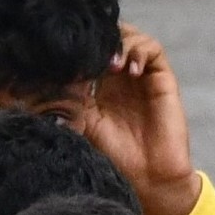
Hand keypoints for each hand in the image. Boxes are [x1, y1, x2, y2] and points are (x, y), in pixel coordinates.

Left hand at [81, 28, 200, 214]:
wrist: (147, 177)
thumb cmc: (113, 155)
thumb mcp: (81, 121)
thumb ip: (70, 95)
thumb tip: (52, 69)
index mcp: (99, 86)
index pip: (91, 51)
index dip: (82, 43)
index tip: (68, 47)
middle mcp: (121, 77)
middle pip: (111, 37)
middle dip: (101, 37)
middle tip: (90, 49)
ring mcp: (142, 76)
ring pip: (131, 37)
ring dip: (120, 43)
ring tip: (111, 64)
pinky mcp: (162, 79)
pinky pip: (153, 50)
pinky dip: (140, 51)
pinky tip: (129, 70)